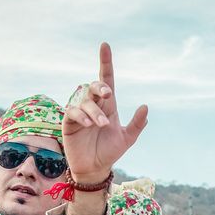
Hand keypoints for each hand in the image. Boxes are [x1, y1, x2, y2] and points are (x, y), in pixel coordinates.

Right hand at [61, 43, 147, 182]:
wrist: (95, 168)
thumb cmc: (110, 151)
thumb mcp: (128, 138)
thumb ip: (137, 124)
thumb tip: (145, 106)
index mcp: (108, 105)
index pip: (106, 79)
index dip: (105, 62)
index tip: (105, 46)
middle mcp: (93, 105)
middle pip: (93, 86)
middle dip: (100, 87)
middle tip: (108, 95)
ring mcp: (80, 113)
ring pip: (84, 100)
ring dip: (94, 111)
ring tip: (101, 125)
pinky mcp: (69, 122)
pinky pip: (72, 112)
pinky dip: (81, 115)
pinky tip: (89, 124)